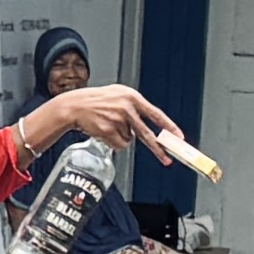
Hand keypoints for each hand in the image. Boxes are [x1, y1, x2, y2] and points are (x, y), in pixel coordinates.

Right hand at [26, 83, 165, 157]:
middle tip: (167, 158)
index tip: (178, 137)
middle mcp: (127, 108)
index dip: (168, 126)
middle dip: (158, 148)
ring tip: (109, 126)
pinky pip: (119, 144)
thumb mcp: (118, 95)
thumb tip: (151, 125)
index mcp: (132, 97)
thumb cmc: (96, 101)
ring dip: (122, 137)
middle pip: (147, 133)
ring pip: (130, 139)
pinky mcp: (108, 130)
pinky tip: (104, 132)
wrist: (74, 106)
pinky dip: (113, 142)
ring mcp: (117, 119)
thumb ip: (134, 106)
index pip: (155, 114)